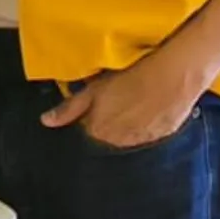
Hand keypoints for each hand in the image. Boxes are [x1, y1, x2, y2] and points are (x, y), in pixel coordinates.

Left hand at [41, 49, 207, 150]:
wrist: (173, 76)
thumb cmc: (132, 77)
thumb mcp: (94, 88)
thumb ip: (69, 108)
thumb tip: (46, 121)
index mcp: (98, 131)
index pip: (85, 131)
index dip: (89, 117)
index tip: (96, 104)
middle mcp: (117, 142)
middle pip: (106, 137)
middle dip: (107, 123)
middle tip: (116, 101)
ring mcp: (141, 141)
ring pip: (126, 137)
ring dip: (127, 126)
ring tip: (134, 102)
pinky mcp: (161, 137)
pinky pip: (147, 136)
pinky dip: (146, 125)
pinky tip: (150, 109)